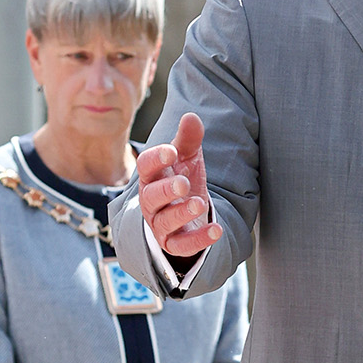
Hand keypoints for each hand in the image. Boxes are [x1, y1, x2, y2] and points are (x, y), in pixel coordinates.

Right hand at [137, 114, 222, 258]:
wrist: (185, 215)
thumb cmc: (181, 179)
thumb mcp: (187, 158)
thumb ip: (189, 140)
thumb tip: (191, 116)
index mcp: (152, 177)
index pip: (146, 166)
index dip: (156, 158)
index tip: (172, 150)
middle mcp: (151, 201)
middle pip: (151, 196)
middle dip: (166, 190)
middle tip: (184, 183)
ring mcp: (161, 224)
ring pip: (165, 221)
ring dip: (181, 213)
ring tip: (199, 203)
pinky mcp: (174, 243)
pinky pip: (182, 245)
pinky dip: (198, 239)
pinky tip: (216, 230)